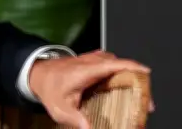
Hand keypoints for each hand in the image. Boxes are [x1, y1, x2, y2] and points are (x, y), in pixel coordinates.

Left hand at [29, 50, 152, 128]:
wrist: (35, 73)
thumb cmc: (48, 88)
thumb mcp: (58, 107)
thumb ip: (74, 118)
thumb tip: (88, 128)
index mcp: (85, 70)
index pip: (113, 64)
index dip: (132, 67)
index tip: (146, 74)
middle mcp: (90, 62)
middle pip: (119, 64)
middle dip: (135, 78)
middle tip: (143, 98)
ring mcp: (89, 59)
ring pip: (114, 62)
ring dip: (127, 74)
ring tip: (135, 93)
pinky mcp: (89, 61)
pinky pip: (108, 62)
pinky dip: (118, 70)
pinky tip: (121, 83)